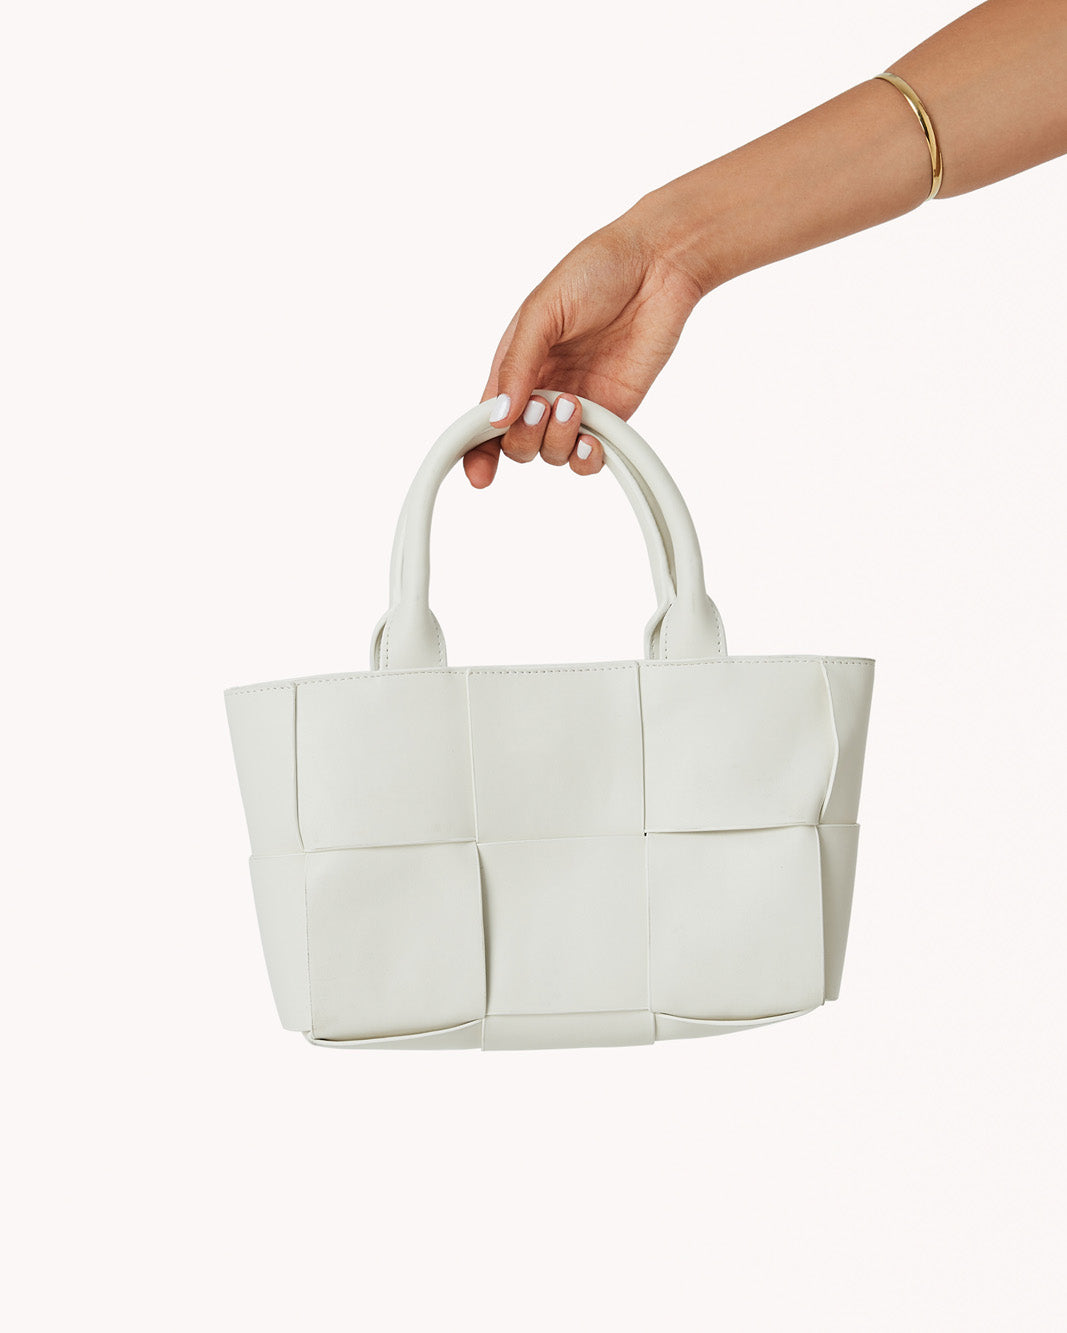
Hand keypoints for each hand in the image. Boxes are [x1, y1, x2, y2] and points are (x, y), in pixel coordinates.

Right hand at [465, 210, 703, 487]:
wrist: (657, 267)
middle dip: (523, 436)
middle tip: (543, 404)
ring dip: (557, 440)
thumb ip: (517, 364)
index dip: (475, 451)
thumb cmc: (594, 272)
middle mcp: (540, 390)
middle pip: (516, 444)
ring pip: (551, 453)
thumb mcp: (542, 311)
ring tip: (574, 404)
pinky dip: (587, 458)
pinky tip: (592, 439)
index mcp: (514, 366)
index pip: (483, 419)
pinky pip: (590, 455)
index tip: (479, 473)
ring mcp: (576, 406)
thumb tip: (497, 416)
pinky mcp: (611, 414)